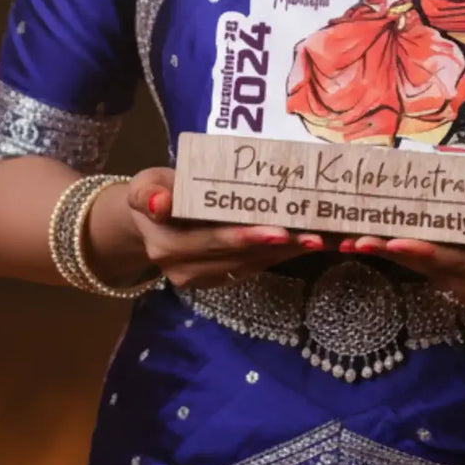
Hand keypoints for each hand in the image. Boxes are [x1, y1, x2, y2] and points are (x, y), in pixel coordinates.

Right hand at [124, 167, 325, 289]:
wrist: (149, 220)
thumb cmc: (155, 192)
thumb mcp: (144, 184)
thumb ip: (148, 192)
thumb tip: (158, 203)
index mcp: (167, 245)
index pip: (212, 240)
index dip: (246, 237)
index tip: (278, 230)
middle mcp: (185, 270)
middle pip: (238, 257)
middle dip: (278, 246)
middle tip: (314, 236)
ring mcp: (203, 279)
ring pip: (251, 265)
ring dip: (287, 253)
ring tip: (320, 239)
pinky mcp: (219, 279)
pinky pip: (254, 267)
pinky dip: (281, 255)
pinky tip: (304, 243)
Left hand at [338, 214, 464, 324]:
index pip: (463, 266)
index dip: (427, 254)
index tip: (393, 242)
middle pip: (439, 273)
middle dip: (395, 255)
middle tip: (353, 239)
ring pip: (434, 276)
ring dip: (396, 259)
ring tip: (355, 239)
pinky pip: (442, 275)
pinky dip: (414, 259)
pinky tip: (383, 242)